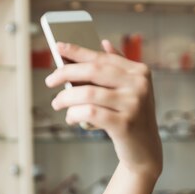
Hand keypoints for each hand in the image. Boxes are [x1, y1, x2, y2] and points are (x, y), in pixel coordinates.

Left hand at [45, 41, 162, 179]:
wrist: (145, 150)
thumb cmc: (130, 116)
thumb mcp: (128, 91)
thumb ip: (117, 68)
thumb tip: (103, 43)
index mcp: (139, 71)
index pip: (102, 57)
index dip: (78, 51)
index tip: (58, 46)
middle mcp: (139, 85)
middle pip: (93, 71)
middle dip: (66, 73)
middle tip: (49, 80)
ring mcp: (133, 104)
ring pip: (87, 93)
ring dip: (66, 97)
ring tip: (57, 103)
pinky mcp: (124, 124)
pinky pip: (89, 113)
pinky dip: (74, 114)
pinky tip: (70, 118)